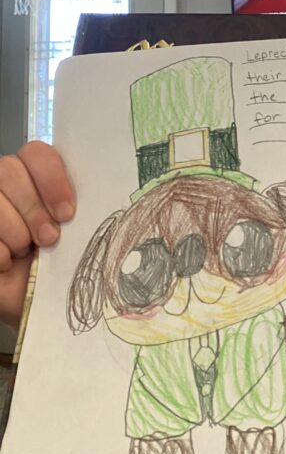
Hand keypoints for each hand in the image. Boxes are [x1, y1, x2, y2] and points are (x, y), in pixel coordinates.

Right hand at [0, 141, 74, 328]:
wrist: (43, 301)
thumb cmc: (64, 263)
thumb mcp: (80, 231)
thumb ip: (86, 206)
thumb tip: (107, 194)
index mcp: (36, 174)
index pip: (36, 153)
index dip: (51, 179)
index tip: (68, 213)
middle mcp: (7, 183)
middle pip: (9, 171)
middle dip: (33, 210)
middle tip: (50, 239)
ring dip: (16, 235)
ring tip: (26, 252)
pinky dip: (0, 254)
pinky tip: (7, 263)